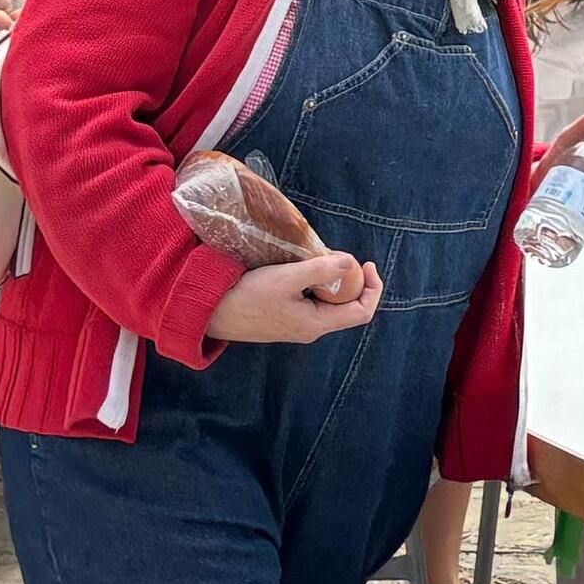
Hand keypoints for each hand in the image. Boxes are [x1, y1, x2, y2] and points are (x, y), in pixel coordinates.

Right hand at [210, 252, 382, 345]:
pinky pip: (311, 302)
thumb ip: (320, 270)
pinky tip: (301, 268)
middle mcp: (311, 329)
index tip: (367, 263)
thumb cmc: (248, 296)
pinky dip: (315, 284)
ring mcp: (297, 326)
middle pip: (347, 306)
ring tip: (319, 257)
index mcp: (317, 324)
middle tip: (337, 255)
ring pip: (328, 303)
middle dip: (351, 279)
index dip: (373, 287)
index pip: (362, 312)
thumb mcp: (286, 278)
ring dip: (331, 280)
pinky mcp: (284, 319)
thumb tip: (350, 262)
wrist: (210, 313)